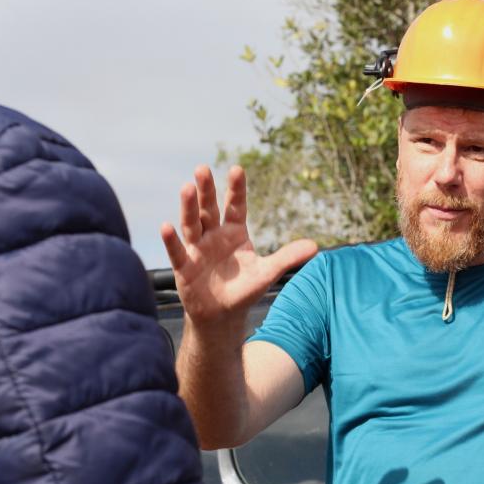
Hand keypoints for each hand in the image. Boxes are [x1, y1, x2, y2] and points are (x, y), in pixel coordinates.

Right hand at [160, 165, 317, 324]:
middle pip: (209, 208)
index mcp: (235, 232)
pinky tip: (166, 227)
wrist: (222, 315)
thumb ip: (288, 257)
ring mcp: (197, 249)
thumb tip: (316, 246)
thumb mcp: (268, 272)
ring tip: (187, 188)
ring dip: (188, 207)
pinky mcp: (184, 266)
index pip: (236, 206)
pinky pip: (177, 251)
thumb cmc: (244, 290)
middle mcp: (214, 235)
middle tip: (202, 168)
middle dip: (207, 189)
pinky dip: (172, 240)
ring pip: (192, 224)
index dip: (236, 189)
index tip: (237, 169)